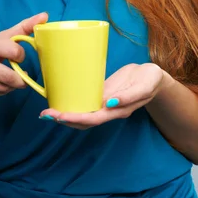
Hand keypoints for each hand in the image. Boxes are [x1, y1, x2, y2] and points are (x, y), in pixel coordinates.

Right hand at [0, 12, 47, 100]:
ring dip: (11, 86)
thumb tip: (44, 16)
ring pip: (2, 87)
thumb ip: (23, 27)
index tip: (18, 57)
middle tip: (23, 77)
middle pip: (7, 75)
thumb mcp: (2, 38)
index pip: (13, 51)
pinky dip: (1, 92)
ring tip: (10, 81)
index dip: (20, 56)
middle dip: (19, 79)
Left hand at [39, 62, 163, 128]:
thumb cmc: (149, 80)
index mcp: (117, 111)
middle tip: (45, 114)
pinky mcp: (101, 94)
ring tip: (47, 112)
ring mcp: (103, 104)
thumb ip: (129, 96)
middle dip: (64, 119)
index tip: (59, 116)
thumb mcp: (144, 86)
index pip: (92, 119)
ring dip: (64, 115)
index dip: (75, 119)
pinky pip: (84, 103)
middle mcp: (108, 110)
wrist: (152, 76)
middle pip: (83, 121)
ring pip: (81, 114)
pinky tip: (60, 100)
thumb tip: (110, 103)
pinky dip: (71, 104)